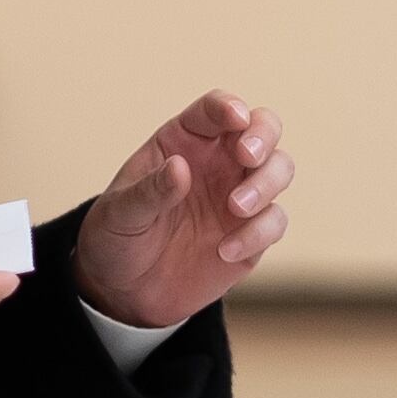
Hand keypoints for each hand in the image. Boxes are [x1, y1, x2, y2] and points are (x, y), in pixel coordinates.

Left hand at [73, 91, 292, 329]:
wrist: (124, 290)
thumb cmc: (117, 236)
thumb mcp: (121, 213)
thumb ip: (150, 190)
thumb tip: (180, 167)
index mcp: (184, 141)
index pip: (213, 109)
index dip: (228, 106)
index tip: (235, 119)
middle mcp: (218, 161)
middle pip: (262, 128)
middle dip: (263, 136)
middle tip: (247, 157)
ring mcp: (239, 194)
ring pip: (279, 169)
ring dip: (266, 183)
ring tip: (236, 208)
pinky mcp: (252, 232)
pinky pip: (275, 220)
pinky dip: (259, 232)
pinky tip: (226, 251)